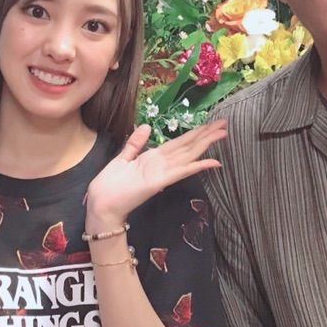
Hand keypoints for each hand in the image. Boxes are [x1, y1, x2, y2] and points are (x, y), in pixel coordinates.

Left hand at [84, 120, 226, 228]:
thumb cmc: (109, 185)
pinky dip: (197, 166)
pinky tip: (212, 162)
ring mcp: (162, 173)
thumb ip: (135, 143)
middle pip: (188, 146)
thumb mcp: (122, 158)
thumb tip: (146, 126)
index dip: (194, 132)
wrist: (101, 203)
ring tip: (222, 133)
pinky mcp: (160, 181)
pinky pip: (181, 171)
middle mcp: (162, 164)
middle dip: (206, 135)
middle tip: (224, 124)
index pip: (179, 142)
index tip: (209, 124)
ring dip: (205, 144)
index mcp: (153, 158)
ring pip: (188, 155)